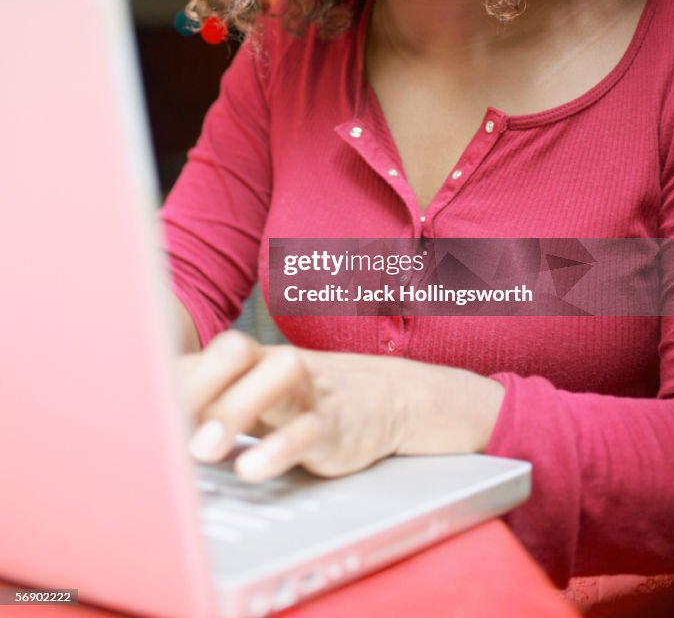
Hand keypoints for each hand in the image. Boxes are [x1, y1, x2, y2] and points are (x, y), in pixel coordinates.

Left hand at [178, 329, 504, 480]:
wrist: (385, 397)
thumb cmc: (302, 401)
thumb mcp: (255, 397)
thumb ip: (210, 405)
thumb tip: (151, 429)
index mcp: (251, 359)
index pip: (203, 353)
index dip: (171, 378)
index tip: (140, 412)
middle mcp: (277, 365)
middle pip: (236, 352)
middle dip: (198, 385)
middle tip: (168, 426)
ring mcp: (309, 390)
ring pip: (278, 378)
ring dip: (236, 409)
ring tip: (204, 449)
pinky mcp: (334, 423)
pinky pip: (309, 428)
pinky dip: (279, 447)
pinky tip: (252, 468)